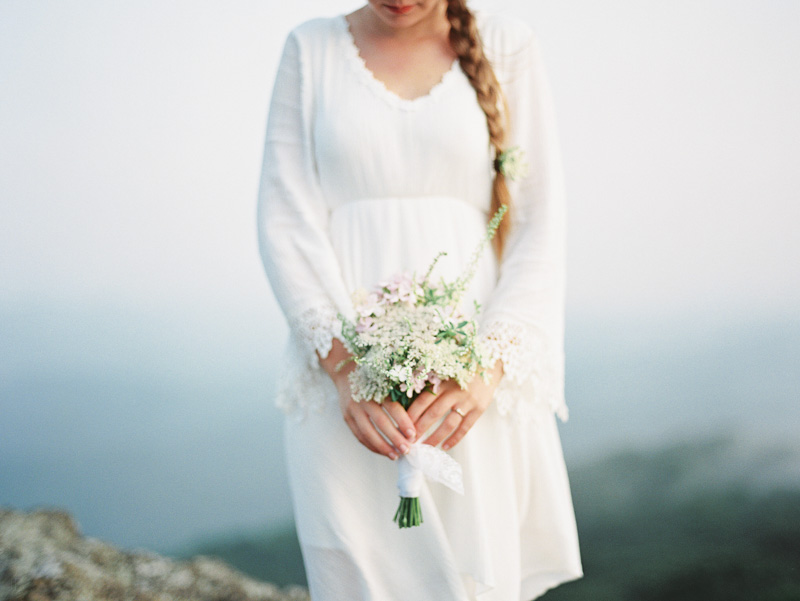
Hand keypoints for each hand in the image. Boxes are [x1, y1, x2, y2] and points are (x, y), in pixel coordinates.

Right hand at [320, 339, 415, 459]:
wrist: (346, 371)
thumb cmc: (375, 376)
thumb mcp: (388, 378)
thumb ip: (402, 392)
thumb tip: (422, 411)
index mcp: (377, 386)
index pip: (392, 406)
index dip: (403, 421)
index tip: (414, 434)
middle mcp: (363, 397)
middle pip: (380, 421)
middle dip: (394, 438)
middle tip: (407, 450)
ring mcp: (352, 408)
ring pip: (367, 432)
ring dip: (382, 446)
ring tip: (396, 456)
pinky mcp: (347, 417)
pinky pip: (359, 435)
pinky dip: (371, 446)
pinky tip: (383, 452)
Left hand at [407, 361, 503, 450]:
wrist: (492, 361)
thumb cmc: (463, 365)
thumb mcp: (446, 368)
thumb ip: (431, 381)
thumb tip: (409, 395)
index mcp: (442, 381)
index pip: (422, 401)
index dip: (411, 415)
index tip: (402, 426)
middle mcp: (454, 392)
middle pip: (433, 414)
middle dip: (419, 429)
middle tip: (409, 441)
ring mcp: (467, 401)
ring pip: (448, 424)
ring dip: (435, 437)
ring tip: (425, 447)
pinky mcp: (479, 408)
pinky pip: (465, 427)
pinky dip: (455, 439)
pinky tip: (445, 447)